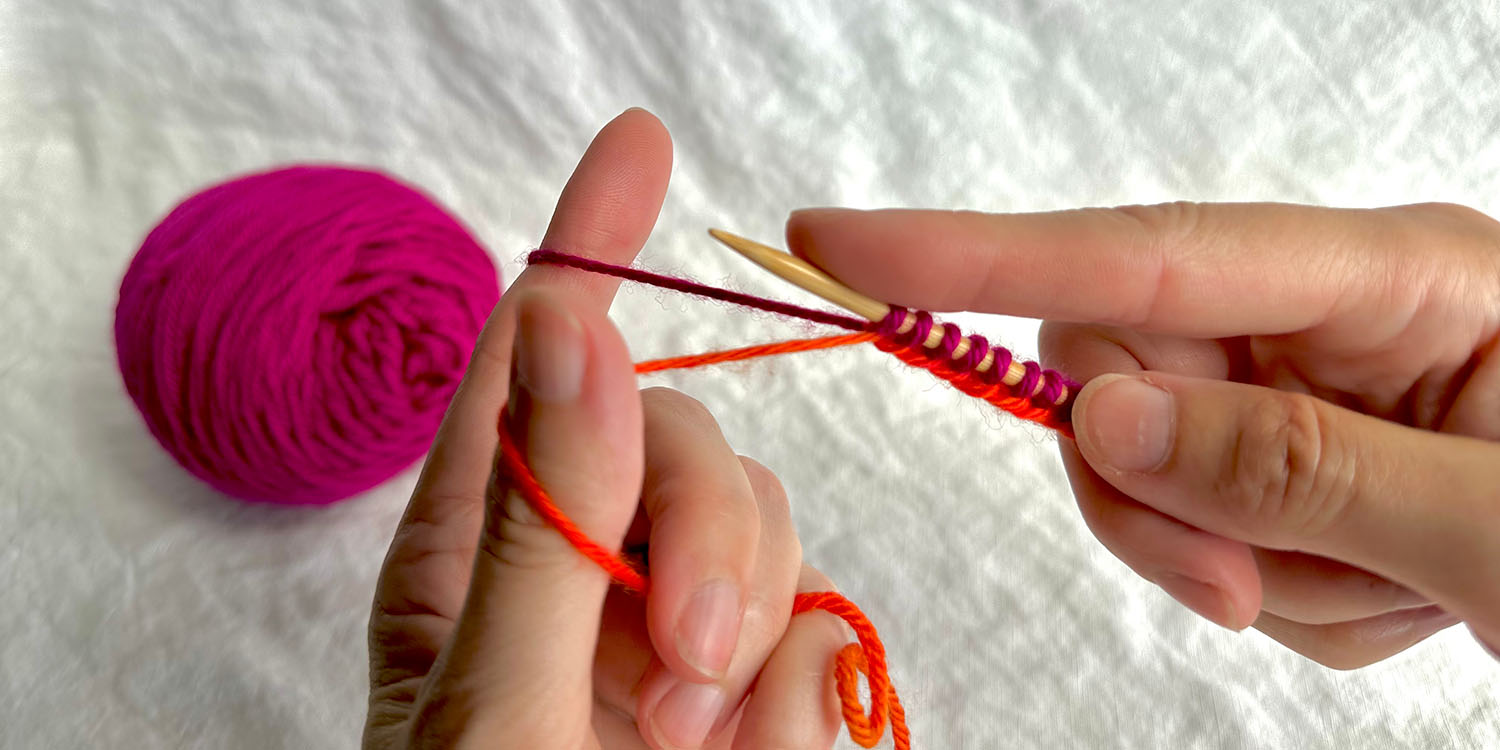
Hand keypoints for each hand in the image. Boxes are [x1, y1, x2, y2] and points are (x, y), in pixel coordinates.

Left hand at [364, 109, 847, 749]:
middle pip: (678, 435)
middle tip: (684, 669)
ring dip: (751, 619)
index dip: (583, 246)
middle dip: (705, 528)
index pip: (532, 363)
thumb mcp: (488, 716)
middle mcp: (578, 578)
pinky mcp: (754, 700)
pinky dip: (798, 693)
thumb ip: (544, 531)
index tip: (638, 150)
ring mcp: (671, 637)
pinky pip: (817, 631)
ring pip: (764, 523)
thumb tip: (581, 333)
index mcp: (474, 561)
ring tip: (696, 741)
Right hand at [786, 202, 1499, 667]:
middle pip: (1117, 378)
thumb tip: (1101, 414)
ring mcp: (1305, 389)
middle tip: (1256, 587)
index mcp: (1392, 273)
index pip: (1143, 255)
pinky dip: (1276, 594)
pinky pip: (1208, 534)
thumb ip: (1294, 467)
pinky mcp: (1296, 462)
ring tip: (1376, 594)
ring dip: (1236, 565)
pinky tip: (1385, 593)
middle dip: (1161, 501)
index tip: (838, 243)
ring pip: (1151, 473)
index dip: (974, 249)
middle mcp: (1326, 312)